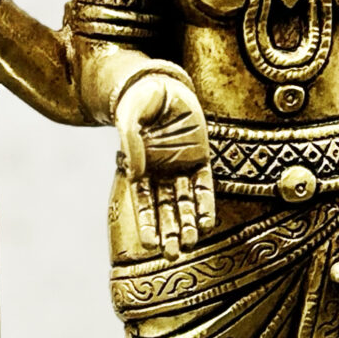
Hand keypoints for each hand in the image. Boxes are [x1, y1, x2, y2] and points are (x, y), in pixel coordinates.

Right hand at [115, 67, 215, 252]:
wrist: (163, 82)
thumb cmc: (140, 100)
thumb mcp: (131, 118)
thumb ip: (131, 144)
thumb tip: (134, 174)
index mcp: (140, 169)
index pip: (144, 203)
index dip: (147, 224)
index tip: (150, 245)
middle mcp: (161, 173)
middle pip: (166, 210)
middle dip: (170, 233)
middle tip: (174, 255)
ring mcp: (182, 167)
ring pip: (186, 203)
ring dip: (188, 224)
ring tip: (190, 244)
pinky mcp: (202, 159)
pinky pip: (205, 187)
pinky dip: (206, 205)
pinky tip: (208, 223)